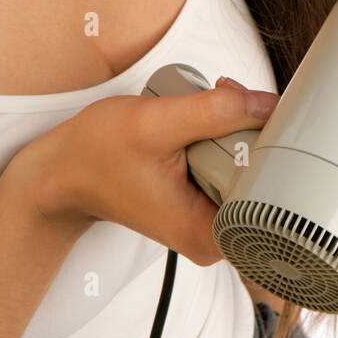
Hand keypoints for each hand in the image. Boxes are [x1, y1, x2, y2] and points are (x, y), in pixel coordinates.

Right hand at [7, 77, 279, 264]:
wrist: (64, 171)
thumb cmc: (98, 155)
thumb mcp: (157, 124)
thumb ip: (216, 112)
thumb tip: (268, 104)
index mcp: (208, 235)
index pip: (273, 192)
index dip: (272, 146)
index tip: (259, 114)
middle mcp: (215, 236)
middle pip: (266, 177)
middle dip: (250, 130)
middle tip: (221, 101)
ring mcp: (211, 218)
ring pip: (251, 166)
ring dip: (235, 130)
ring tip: (198, 115)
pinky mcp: (205, 200)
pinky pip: (234, 164)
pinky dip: (223, 136)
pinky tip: (197, 125)